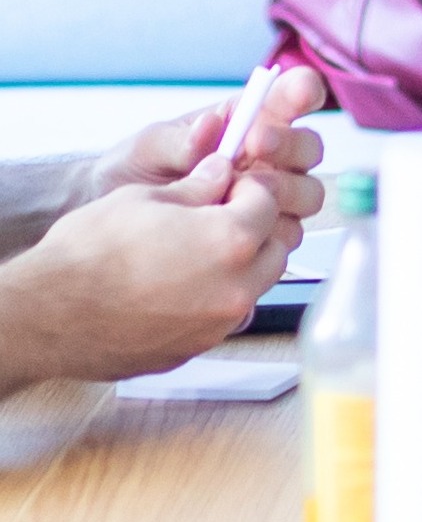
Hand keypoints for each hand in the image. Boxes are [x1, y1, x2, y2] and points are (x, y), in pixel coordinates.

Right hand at [0, 173, 308, 381]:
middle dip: (255, 229)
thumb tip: (220, 173)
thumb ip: (194, 188)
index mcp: (230, 240)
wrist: (47, 315)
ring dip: (240, 268)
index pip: (269, 202)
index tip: (233, 186)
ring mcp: (219, 324)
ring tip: (197, 254)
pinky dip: (215, 300)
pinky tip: (180, 288)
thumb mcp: (141, 199)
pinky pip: (225, 318)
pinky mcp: (198, 348)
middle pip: (275, 248)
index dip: (249, 189)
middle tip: (221, 218)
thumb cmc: (85, 256)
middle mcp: (237, 287)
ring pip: (255, 287)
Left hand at [100, 66, 332, 226]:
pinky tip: (236, 226)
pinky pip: (289, 233)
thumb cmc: (134, 176)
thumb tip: (208, 128)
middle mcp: (269, 158)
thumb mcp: (146, 149)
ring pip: (309, 192)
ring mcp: (272, 197)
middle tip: (255, 143)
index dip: (303, 91)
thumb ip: (178, 140)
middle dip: (288, 143)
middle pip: (310, 147)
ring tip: (237, 193)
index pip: (290, 97)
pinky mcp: (266, 232)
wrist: (116, 228)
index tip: (298, 92)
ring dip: (282, 190)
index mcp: (245, 121)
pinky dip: (268, 229)